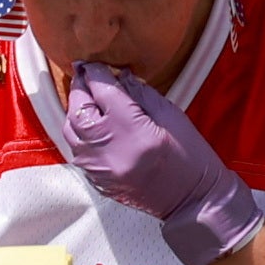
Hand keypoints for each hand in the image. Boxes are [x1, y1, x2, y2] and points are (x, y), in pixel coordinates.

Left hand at [58, 59, 264, 264]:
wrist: (193, 202)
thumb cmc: (190, 158)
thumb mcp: (172, 116)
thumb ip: (141, 94)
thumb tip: (118, 76)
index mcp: (133, 131)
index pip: (103, 92)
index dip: (96, 73)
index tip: (93, 62)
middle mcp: (109, 150)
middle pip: (79, 110)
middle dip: (80, 88)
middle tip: (85, 74)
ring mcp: (98, 169)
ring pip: (70, 131)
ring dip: (75, 110)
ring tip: (86, 98)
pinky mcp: (95, 181)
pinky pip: (77, 150)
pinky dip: (79, 133)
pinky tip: (91, 124)